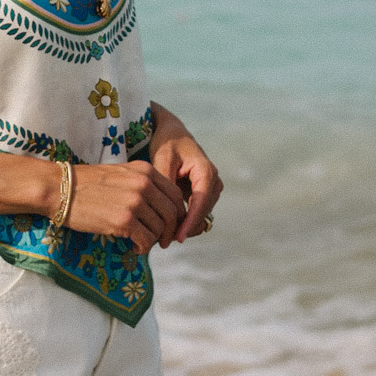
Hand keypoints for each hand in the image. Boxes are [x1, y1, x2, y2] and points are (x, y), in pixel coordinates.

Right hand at [65, 158, 188, 254]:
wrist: (60, 188)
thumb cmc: (86, 183)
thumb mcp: (120, 174)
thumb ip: (141, 185)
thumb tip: (158, 209)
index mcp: (145, 171)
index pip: (175, 194)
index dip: (177, 214)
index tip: (170, 225)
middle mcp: (143, 184)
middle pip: (172, 213)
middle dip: (170, 231)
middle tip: (162, 242)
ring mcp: (134, 202)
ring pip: (160, 228)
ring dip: (153, 240)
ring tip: (140, 243)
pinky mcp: (124, 220)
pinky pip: (146, 240)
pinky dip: (143, 248)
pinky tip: (133, 248)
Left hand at [148, 105, 221, 244]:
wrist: (173, 135)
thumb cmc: (167, 144)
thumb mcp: (163, 159)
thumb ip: (166, 182)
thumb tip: (168, 207)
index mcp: (206, 171)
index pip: (201, 202)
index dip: (190, 222)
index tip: (177, 237)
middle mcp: (213, 182)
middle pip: (202, 214)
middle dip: (185, 228)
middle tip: (161, 240)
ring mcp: (210, 190)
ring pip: (201, 217)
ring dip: (184, 227)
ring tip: (161, 235)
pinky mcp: (203, 196)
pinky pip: (196, 214)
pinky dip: (184, 222)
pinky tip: (166, 228)